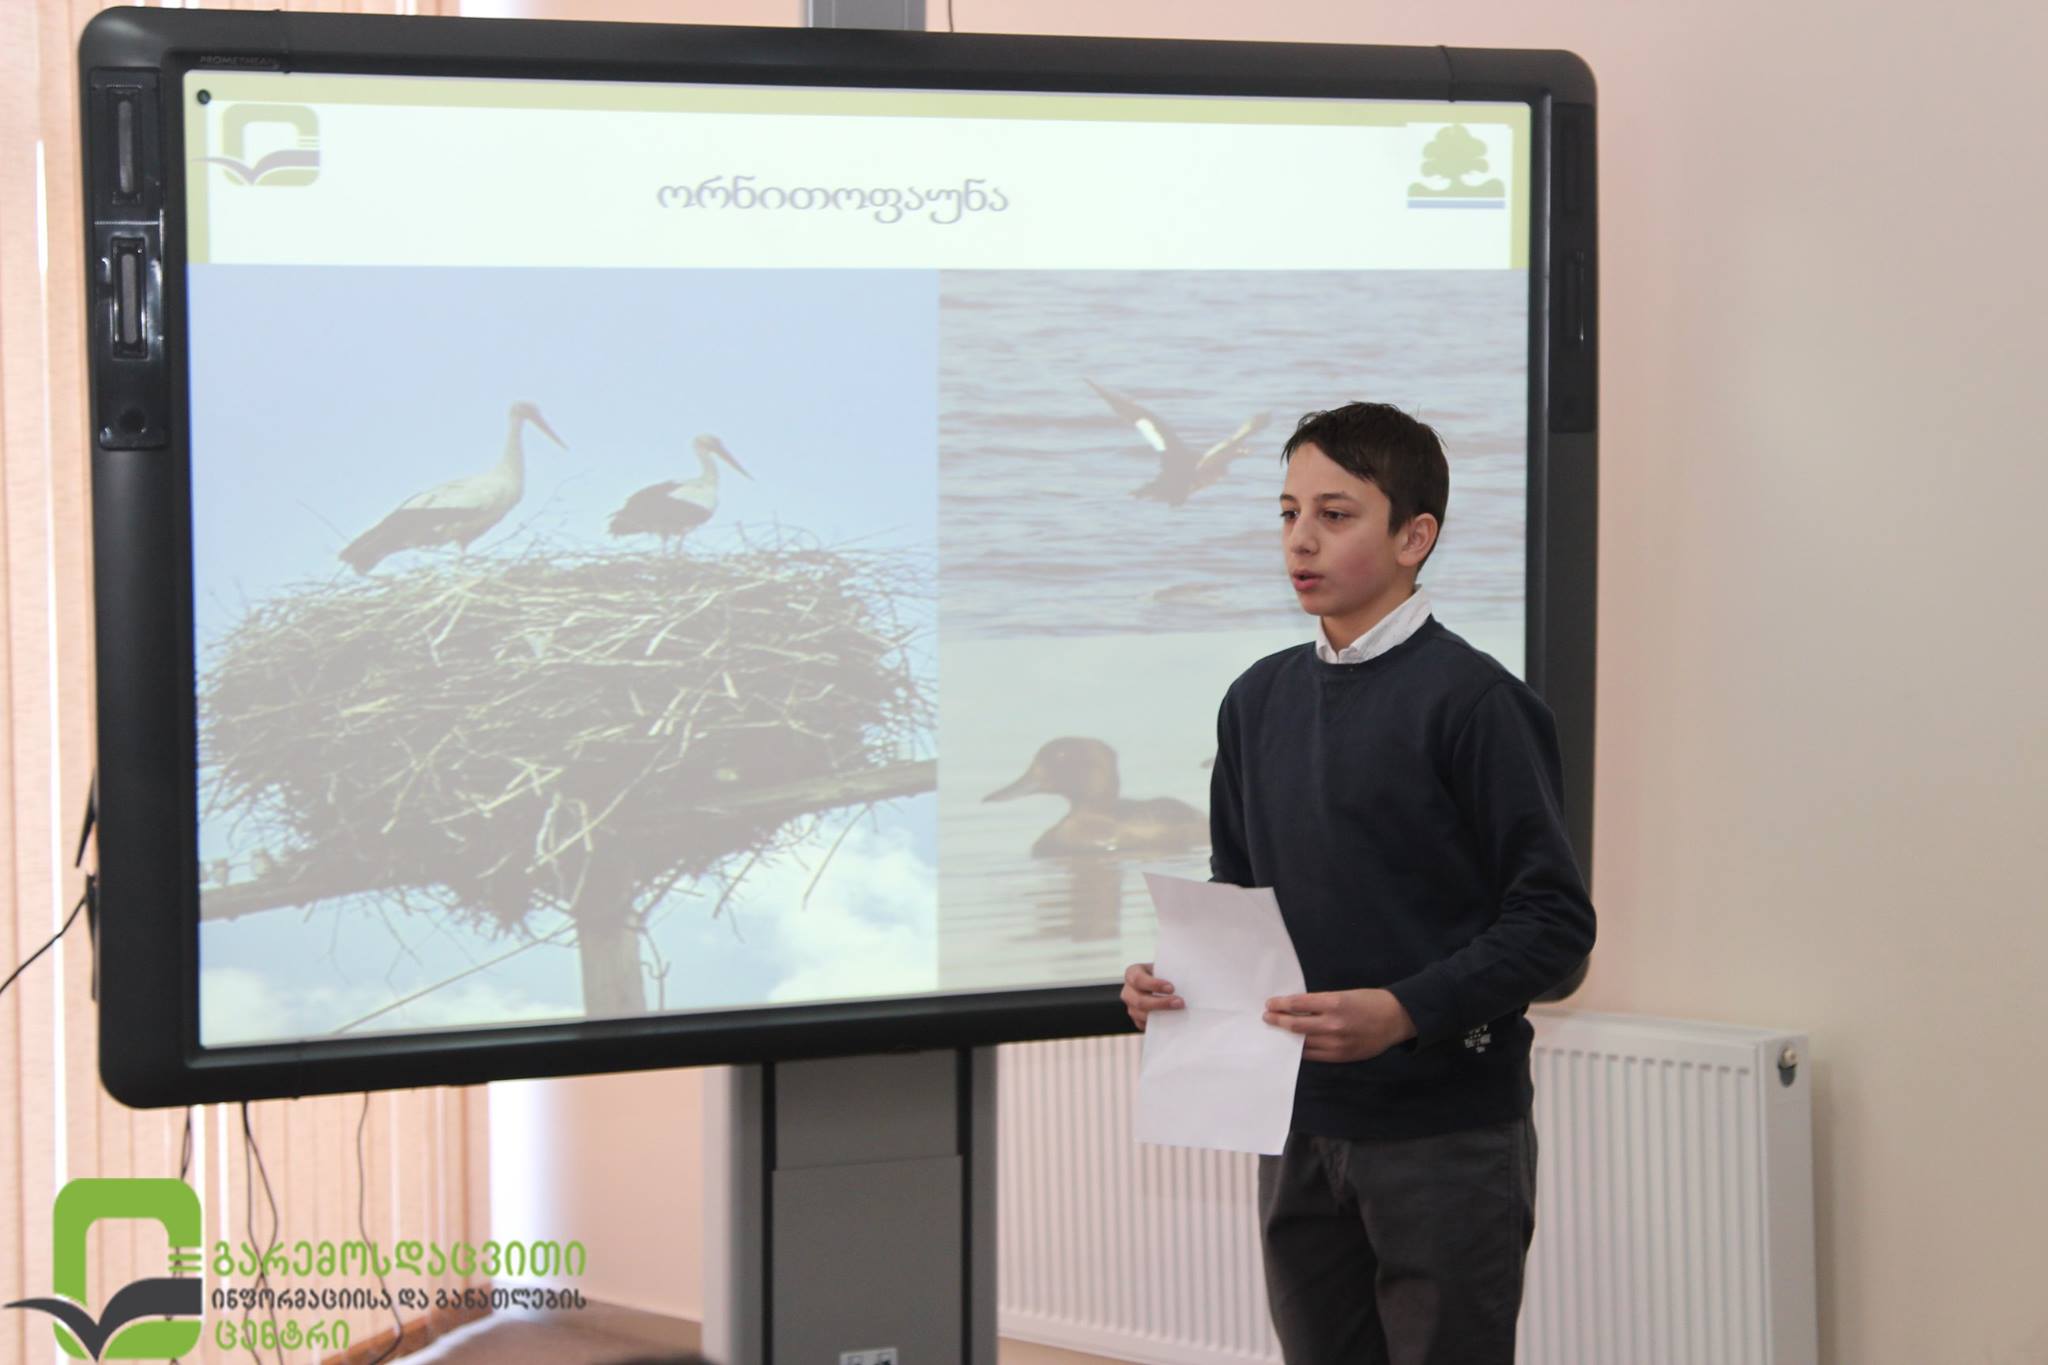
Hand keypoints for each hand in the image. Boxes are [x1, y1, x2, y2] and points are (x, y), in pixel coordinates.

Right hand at [1121, 962, 1182, 1030]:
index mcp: (1132, 973)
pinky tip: (1171, 1020)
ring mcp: (1131, 1007)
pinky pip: (1144, 1025)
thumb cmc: (1164, 974)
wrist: (1161, 986)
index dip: (1154, 984)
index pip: (1138, 979)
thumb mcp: (1164, 968)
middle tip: (1180, 1002)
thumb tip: (1188, 982)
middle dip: (1161, 1003)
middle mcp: (1128, 991)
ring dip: (1161, 1015)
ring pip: (1141, 1015)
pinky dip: (1157, 1024)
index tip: (1171, 988)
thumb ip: (1170, 973)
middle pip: (1140, 1001)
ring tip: (1178, 1012)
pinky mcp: (1137, 1020)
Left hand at [1263, 988, 1416, 1062]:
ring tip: (1276, 1032)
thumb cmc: (1369, 1002)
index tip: (1270, 1004)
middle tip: (1267, 1017)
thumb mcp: (1344, 994)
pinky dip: (1301, 1050)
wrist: (1395, 1019)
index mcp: (1334, 1003)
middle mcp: (1333, 1024)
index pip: (1298, 1004)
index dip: (1280, 1004)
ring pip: (1303, 1042)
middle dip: (1278, 1020)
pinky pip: (1314, 1055)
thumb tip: (1296, 1008)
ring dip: (1286, 1036)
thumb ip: (1321, 1002)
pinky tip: (1293, 1045)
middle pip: (1296, 1024)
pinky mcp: (1341, 1056)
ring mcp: (1337, 1043)